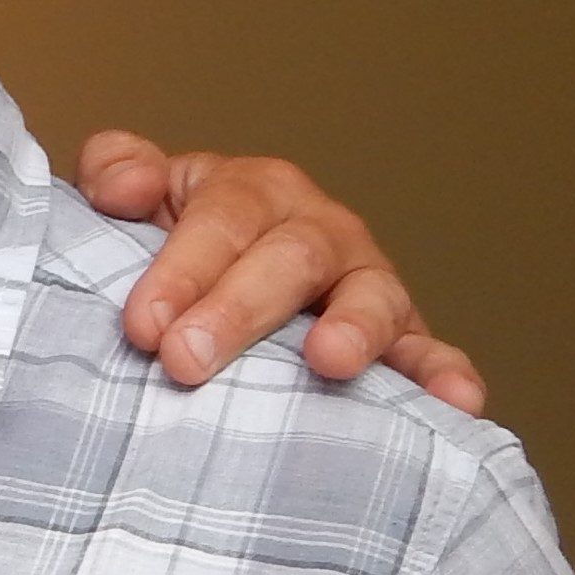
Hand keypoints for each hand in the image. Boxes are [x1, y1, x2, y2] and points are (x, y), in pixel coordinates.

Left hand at [76, 131, 485, 412]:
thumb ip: (117, 173)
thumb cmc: (168, 247)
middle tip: (188, 361)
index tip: (143, 324)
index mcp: (253, 192)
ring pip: (371, 299)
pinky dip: (444, 374)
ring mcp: (365, 285)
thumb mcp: (135, 198)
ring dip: (355, 329)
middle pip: (290, 260)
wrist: (210, 285)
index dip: (183, 269)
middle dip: (239, 310)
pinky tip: (457, 401)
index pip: (223, 220)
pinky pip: (429, 353)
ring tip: (330, 363)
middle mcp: (319, 231)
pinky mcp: (399, 339)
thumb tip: (124, 186)